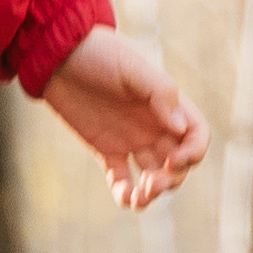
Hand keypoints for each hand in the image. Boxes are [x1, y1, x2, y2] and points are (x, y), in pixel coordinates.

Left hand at [38, 25, 208, 210]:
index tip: (173, 160)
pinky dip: (125, 192)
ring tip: (139, 198)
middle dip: (171, 179)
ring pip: (152, 174)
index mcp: (166, 105)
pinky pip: (120, 177)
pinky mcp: (104, 148)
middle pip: (177, 162)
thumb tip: (181, 128)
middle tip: (151, 185)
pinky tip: (125, 198)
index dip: (193, 152)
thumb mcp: (132, 68)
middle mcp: (153, 125)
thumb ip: (160, 94)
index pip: (195, 135)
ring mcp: (129, 139)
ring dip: (152, 191)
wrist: (57, 54)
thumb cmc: (99, 53)